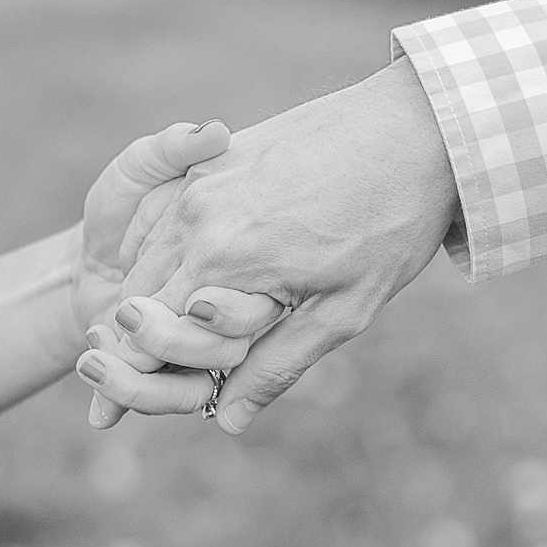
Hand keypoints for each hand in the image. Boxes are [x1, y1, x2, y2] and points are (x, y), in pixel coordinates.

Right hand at [79, 59, 459, 432]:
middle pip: (136, 297)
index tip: (126, 405)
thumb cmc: (391, 223)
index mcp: (220, 262)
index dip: (134, 375)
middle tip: (150, 370)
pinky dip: (166, 253)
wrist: (420, 126)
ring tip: (180, 323)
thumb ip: (277, 365)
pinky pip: (166, 216)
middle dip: (137, 339)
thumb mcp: (343, 311)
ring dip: (153, 297)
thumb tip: (228, 419)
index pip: (146, 335)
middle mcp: (196, 217)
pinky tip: (194, 274)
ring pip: (146, 256)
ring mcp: (201, 181)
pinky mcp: (214, 158)